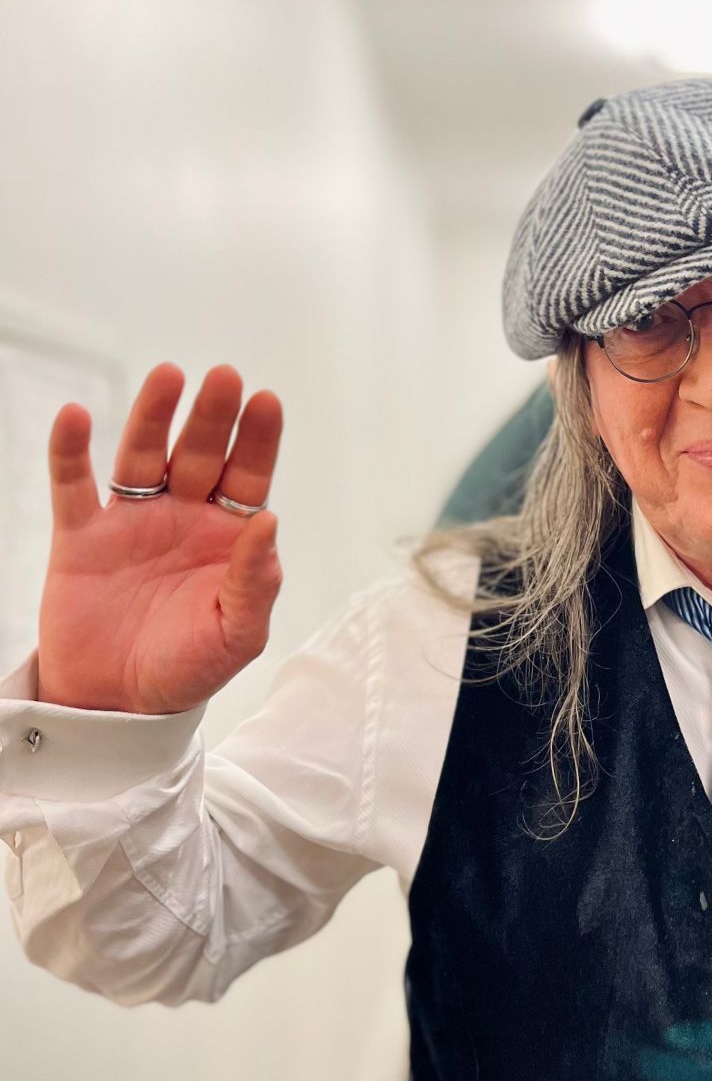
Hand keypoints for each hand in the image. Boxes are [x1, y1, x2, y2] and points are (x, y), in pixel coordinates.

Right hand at [38, 362, 283, 713]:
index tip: (266, 401)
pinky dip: (71, 451)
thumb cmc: (186, 670)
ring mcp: (132, 522)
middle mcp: (183, 518)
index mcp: (228, 538)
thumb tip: (271, 522)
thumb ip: (255, 582)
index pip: (248, 477)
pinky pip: (73, 486)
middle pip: (199, 454)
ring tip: (168, 376)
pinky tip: (75, 416)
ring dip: (153, 416)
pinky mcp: (81, 537)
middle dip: (211, 417)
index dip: (258, 440)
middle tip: (223, 378)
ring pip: (142, 456)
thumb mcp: (236, 635)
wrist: (116, 704)